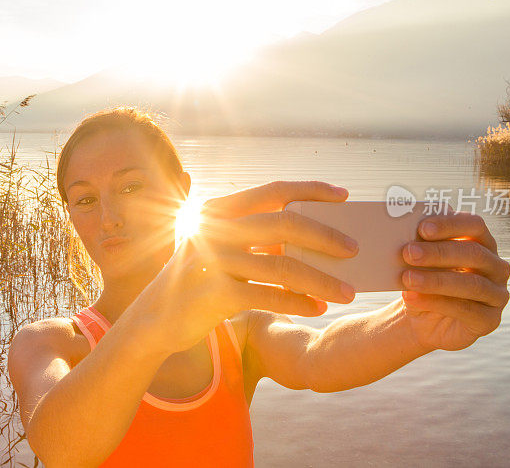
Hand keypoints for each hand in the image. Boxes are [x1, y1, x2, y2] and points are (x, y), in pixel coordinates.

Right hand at [136, 181, 357, 353]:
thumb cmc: (201, 280)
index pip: (274, 190)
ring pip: (283, 264)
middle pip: (285, 223)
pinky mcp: (215, 293)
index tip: (345, 195)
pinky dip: (298, 302)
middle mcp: (214, 227)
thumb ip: (255, 236)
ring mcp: (213, 258)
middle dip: (326, 235)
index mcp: (219, 210)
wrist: (155, 319)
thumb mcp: (221, 248)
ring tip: (348, 292)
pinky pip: (269, 295)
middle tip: (354, 249)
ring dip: (321, 279)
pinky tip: (317, 308)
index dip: (312, 190)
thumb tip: (316, 234)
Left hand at [399, 211, 509, 351]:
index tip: (423, 228)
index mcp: (482, 243)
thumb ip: (420, 246)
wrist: (421, 320)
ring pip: (472, 283)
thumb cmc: (423, 281)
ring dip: (436, 280)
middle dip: (439, 252)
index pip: (475, 225)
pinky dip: (436, 302)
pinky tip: (412, 297)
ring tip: (407, 278)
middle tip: (409, 252)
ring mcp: (497, 294)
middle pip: (474, 253)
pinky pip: (467, 310)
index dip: (451, 225)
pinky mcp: (489, 320)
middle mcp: (496, 267)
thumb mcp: (421, 263)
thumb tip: (405, 233)